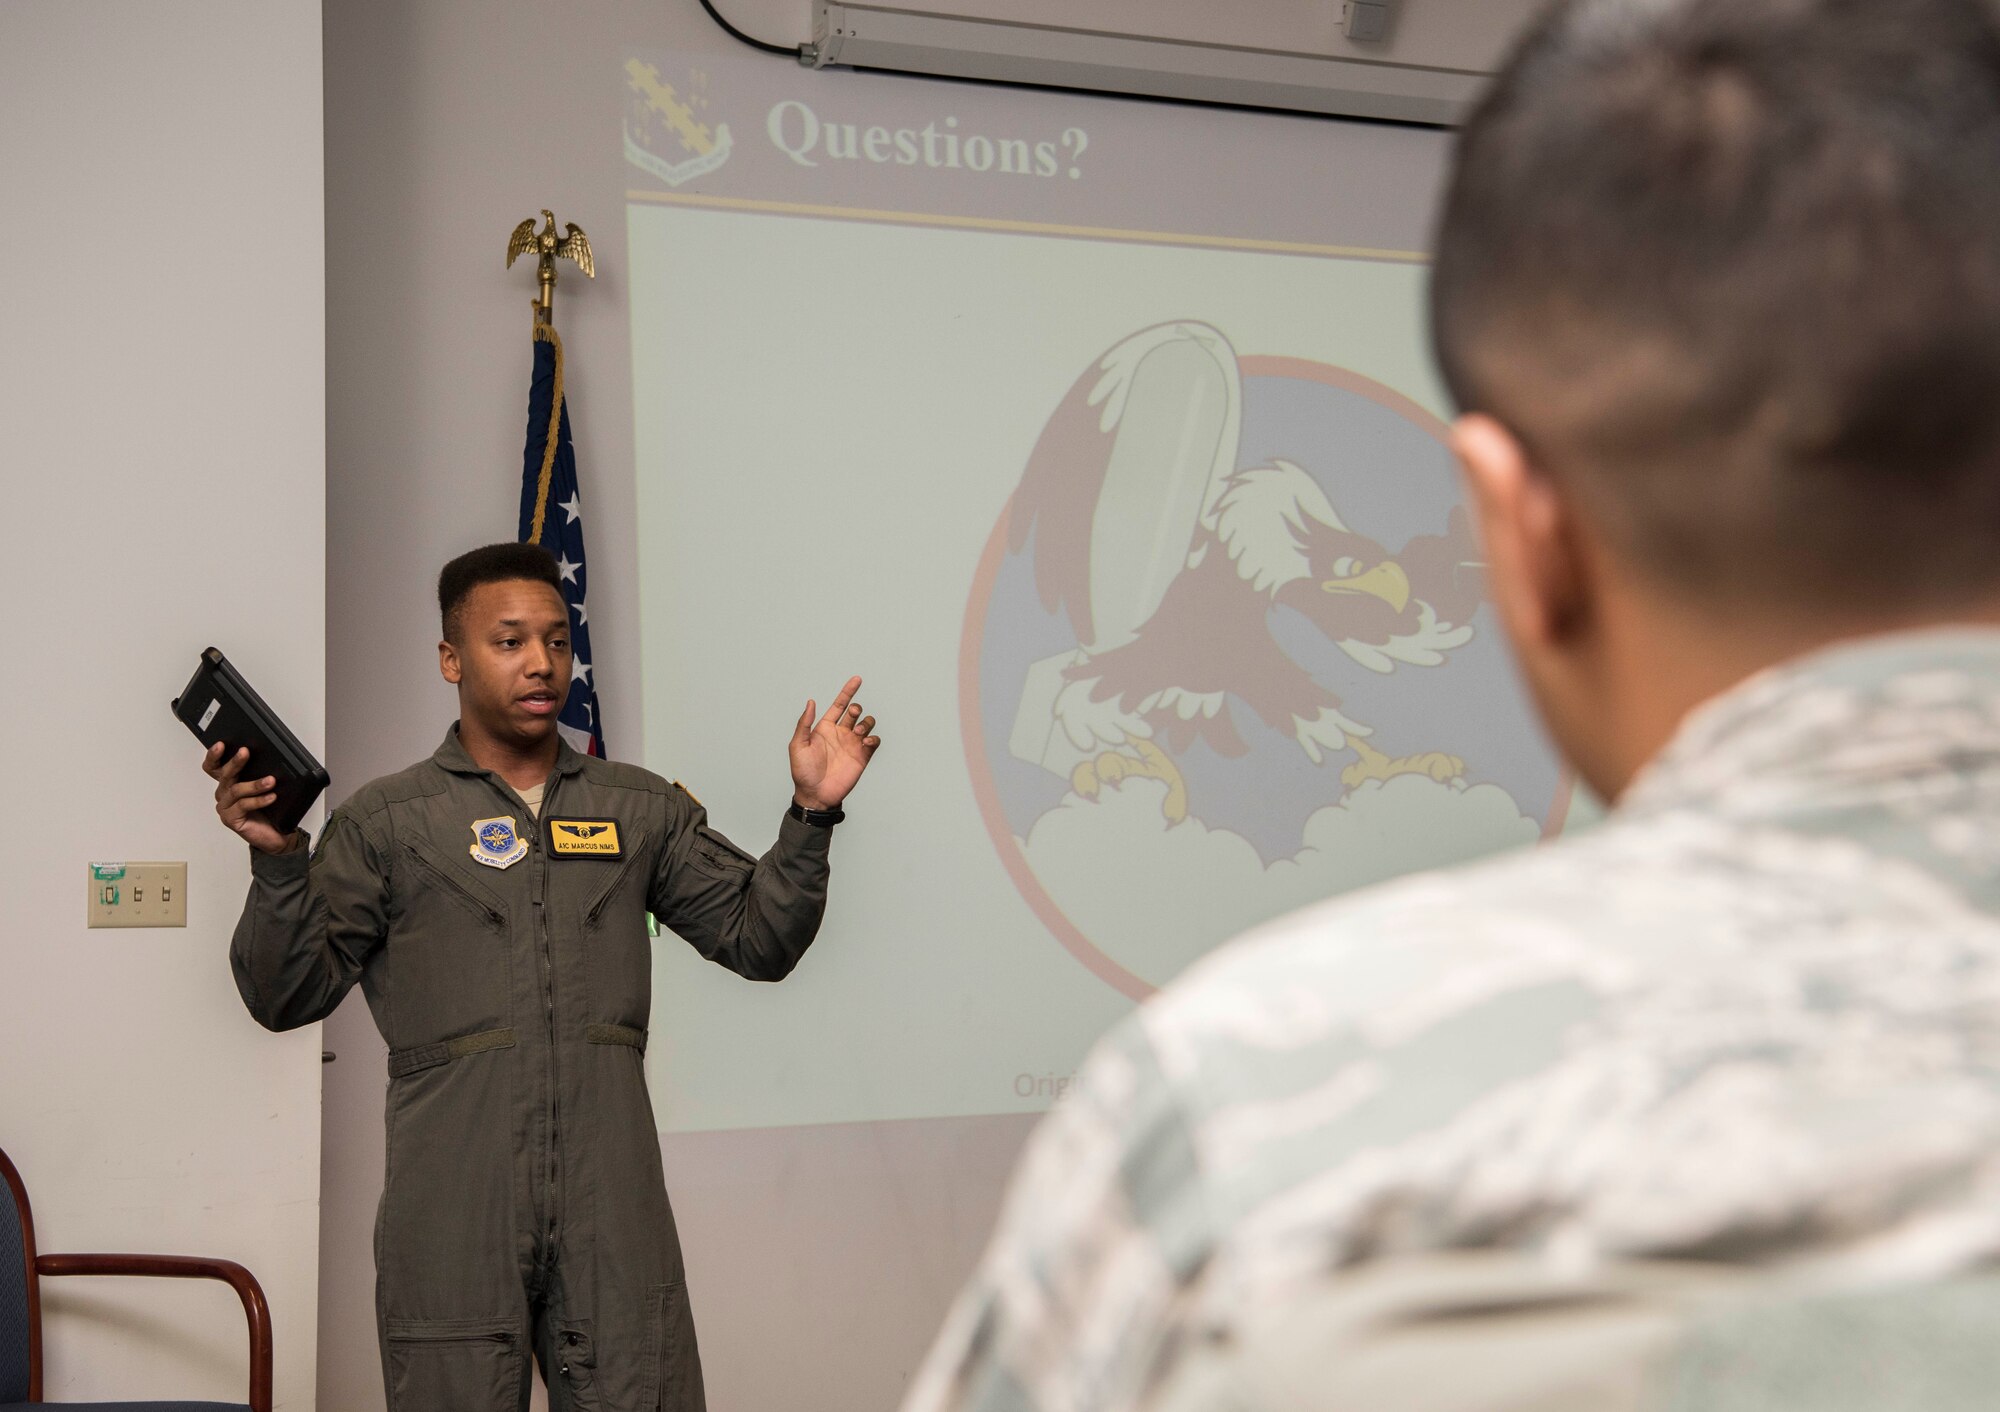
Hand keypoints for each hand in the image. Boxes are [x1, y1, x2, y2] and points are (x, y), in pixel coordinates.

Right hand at [204, 743, 303, 856]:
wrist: (275, 835)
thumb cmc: (270, 810)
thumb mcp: (266, 787)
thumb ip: (262, 773)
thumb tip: (271, 757)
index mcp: (228, 782)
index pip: (214, 767)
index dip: (214, 755)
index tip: (221, 744)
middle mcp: (224, 793)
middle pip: (224, 774)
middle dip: (235, 762)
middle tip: (245, 752)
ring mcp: (226, 807)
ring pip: (236, 790)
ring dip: (254, 784)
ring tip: (270, 781)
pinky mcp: (231, 819)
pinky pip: (243, 805)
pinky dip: (259, 800)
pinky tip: (271, 797)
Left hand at [789, 675, 881, 810]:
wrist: (815, 794)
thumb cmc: (803, 771)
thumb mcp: (797, 745)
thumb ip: (804, 723)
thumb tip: (811, 701)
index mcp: (825, 727)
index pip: (839, 704)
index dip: (848, 691)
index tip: (857, 679)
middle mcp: (840, 733)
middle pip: (855, 711)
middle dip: (857, 709)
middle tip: (853, 717)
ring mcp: (852, 744)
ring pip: (867, 723)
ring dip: (866, 723)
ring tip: (858, 734)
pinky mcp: (862, 756)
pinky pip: (874, 741)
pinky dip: (874, 738)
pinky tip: (866, 742)